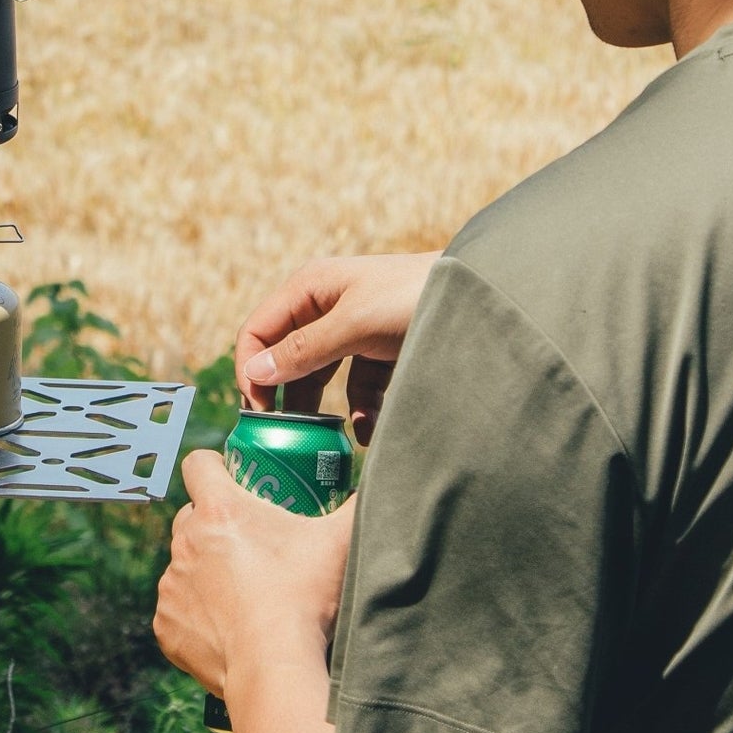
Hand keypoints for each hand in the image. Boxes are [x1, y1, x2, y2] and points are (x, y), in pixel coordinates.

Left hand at [153, 449, 353, 696]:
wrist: (274, 666)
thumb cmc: (305, 596)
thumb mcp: (342, 539)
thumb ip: (360, 502)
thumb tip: (382, 482)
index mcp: (219, 510)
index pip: (199, 464)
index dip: (216, 467)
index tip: (237, 481)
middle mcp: (185, 542)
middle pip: (192, 516)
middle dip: (216, 524)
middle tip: (253, 543)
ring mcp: (172, 586)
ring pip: (185, 565)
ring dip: (207, 571)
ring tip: (245, 592)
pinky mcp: (166, 627)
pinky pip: (178, 610)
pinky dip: (197, 615)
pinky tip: (229, 626)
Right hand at [236, 252, 439, 440]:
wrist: (481, 295)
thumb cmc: (414, 297)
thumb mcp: (354, 324)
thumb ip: (305, 351)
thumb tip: (254, 374)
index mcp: (309, 288)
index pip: (258, 331)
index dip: (251, 370)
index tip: (257, 414)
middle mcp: (326, 306)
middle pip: (287, 358)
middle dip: (286, 398)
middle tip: (287, 438)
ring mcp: (354, 329)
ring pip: (322, 377)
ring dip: (323, 410)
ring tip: (324, 443)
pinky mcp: (381, 350)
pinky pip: (357, 386)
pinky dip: (359, 410)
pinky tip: (366, 431)